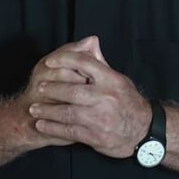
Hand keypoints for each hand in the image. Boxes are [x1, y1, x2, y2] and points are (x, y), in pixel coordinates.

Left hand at [28, 36, 151, 158]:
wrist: (144, 131)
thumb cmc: (128, 102)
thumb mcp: (119, 80)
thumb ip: (101, 64)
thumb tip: (90, 42)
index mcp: (111, 80)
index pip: (84, 63)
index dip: (64, 60)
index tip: (49, 61)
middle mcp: (105, 98)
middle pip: (72, 91)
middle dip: (52, 89)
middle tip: (39, 87)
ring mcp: (100, 118)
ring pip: (68, 113)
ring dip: (48, 111)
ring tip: (34, 108)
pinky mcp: (96, 136)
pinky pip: (70, 131)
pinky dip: (53, 128)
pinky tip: (42, 125)